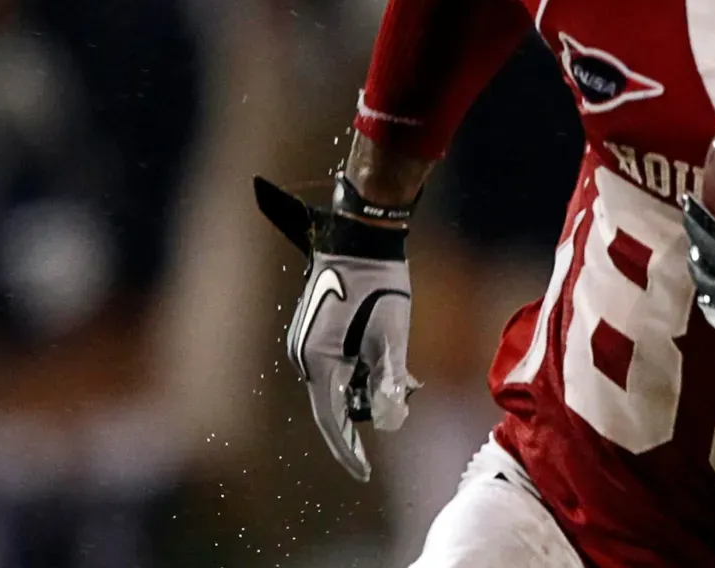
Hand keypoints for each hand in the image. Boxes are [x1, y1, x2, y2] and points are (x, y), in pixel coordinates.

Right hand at [254, 176, 420, 481]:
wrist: (359, 240)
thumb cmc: (379, 285)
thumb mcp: (392, 335)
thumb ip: (389, 379)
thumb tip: (392, 417)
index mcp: (319, 362)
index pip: (331, 421)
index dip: (349, 450)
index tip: (363, 475)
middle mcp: (305, 358)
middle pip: (337, 404)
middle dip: (372, 408)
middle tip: (408, 397)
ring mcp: (307, 345)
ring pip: (341, 384)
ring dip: (371, 387)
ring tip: (408, 377)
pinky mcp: (315, 334)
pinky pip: (339, 366)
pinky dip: (363, 371)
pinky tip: (392, 363)